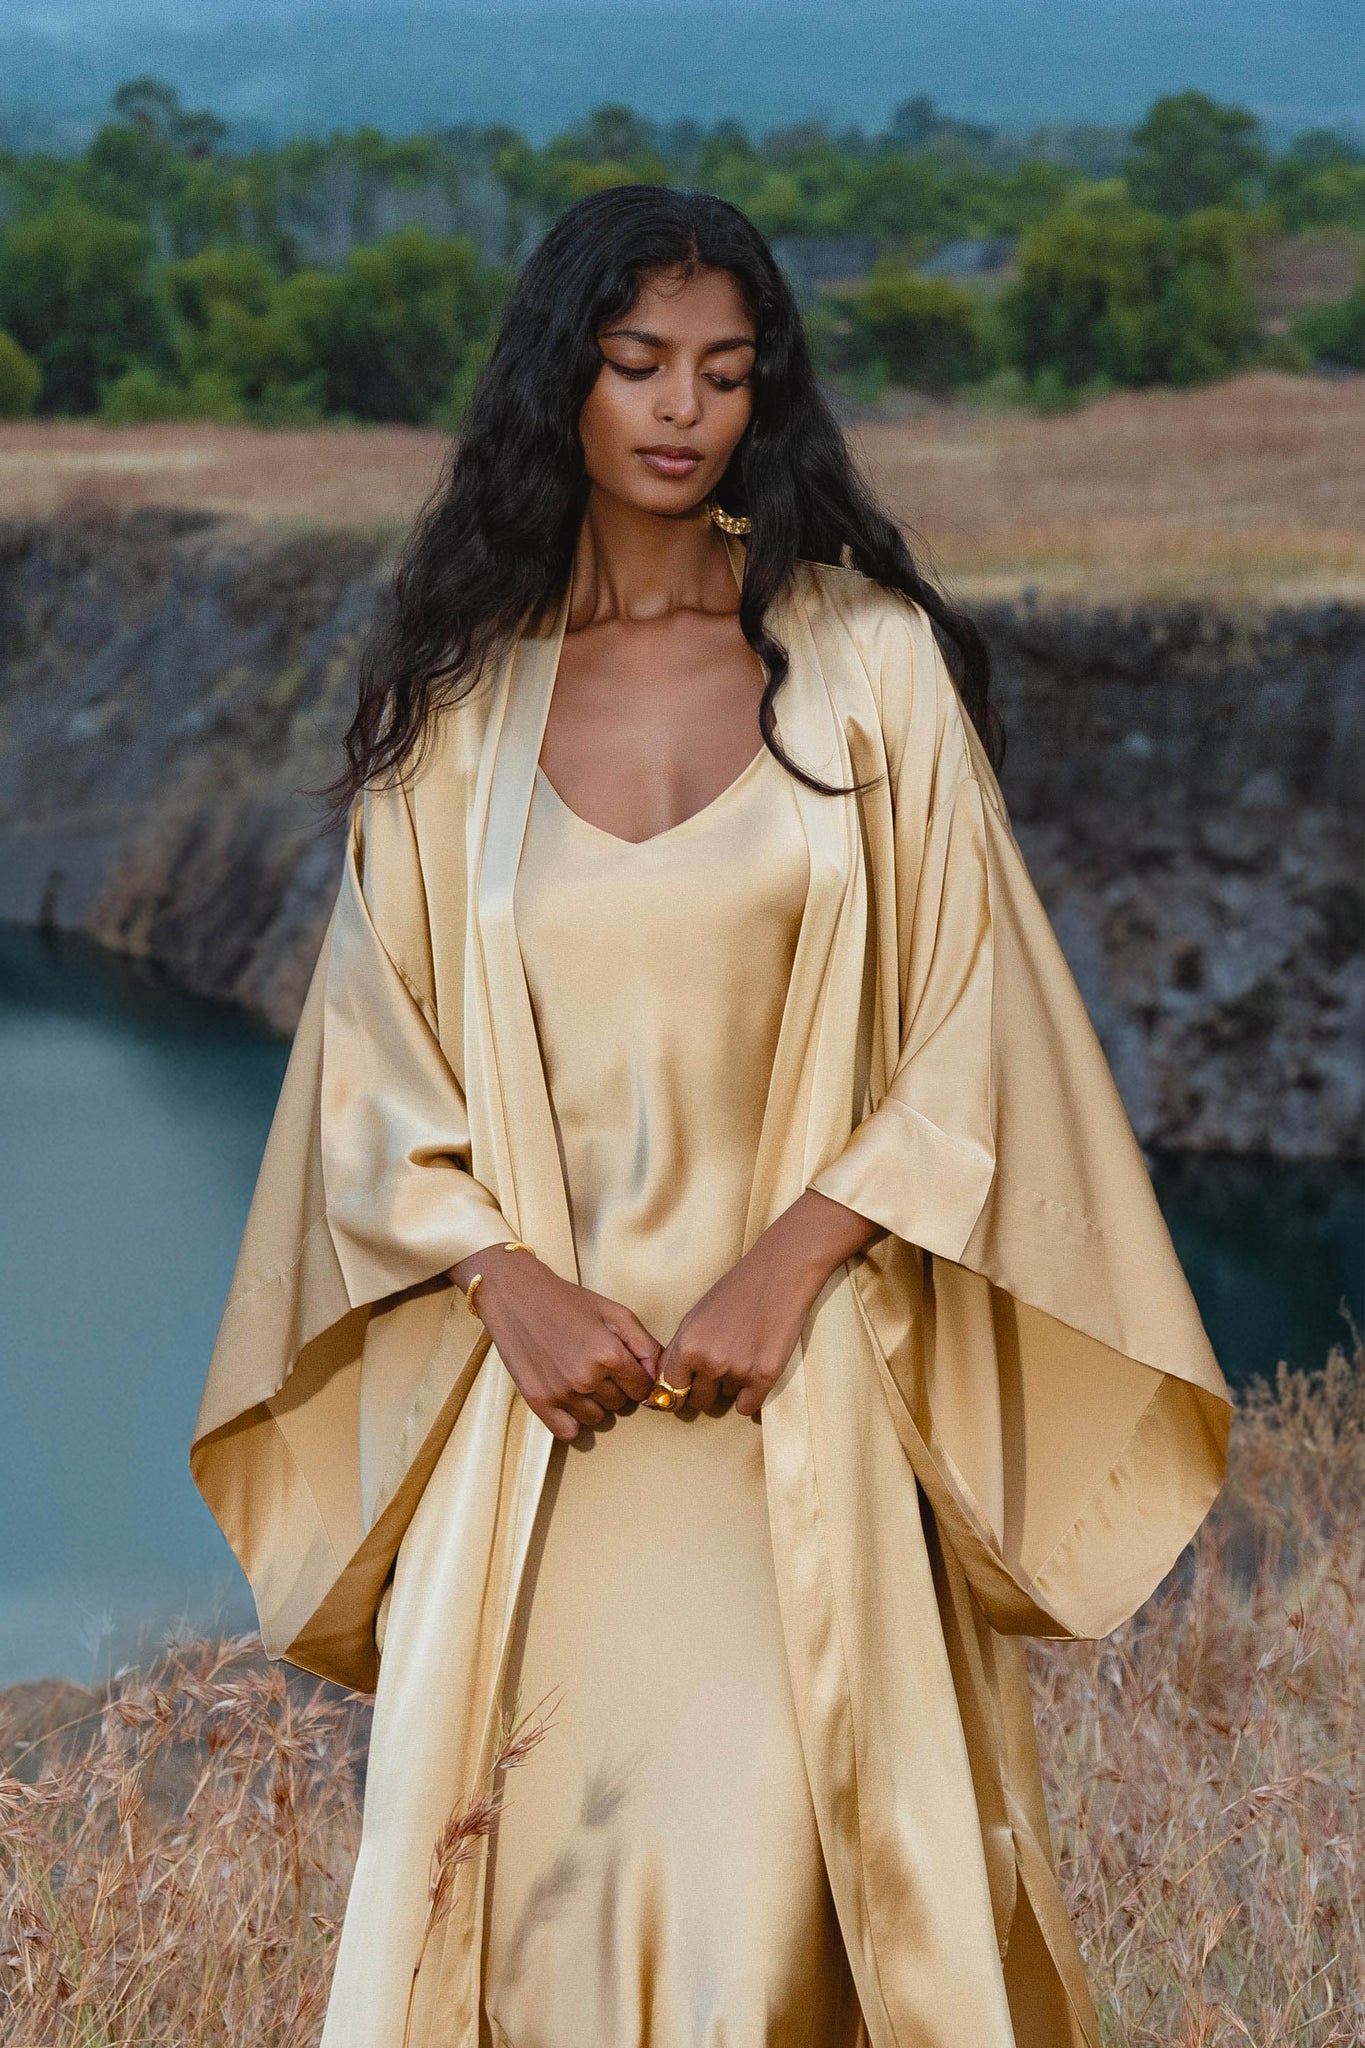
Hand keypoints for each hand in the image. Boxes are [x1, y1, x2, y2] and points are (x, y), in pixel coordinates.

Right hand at [449, 1244, 661, 1441]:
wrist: (515, 1295)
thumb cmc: (567, 1301)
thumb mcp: (614, 1313)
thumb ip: (644, 1345)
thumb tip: (659, 1376)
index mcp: (609, 1354)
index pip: (642, 1388)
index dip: (636, 1377)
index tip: (623, 1366)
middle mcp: (586, 1378)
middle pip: (620, 1404)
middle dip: (614, 1387)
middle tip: (595, 1363)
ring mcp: (561, 1393)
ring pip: (597, 1418)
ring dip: (593, 1402)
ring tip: (578, 1374)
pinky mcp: (538, 1402)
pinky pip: (569, 1432)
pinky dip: (572, 1419)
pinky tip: (567, 1398)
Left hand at [655, 1191, 880, 1418]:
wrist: (778, 1275)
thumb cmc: (735, 1292)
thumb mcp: (694, 1318)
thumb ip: (680, 1352)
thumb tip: (665, 1386)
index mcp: (686, 1346)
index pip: (671, 1390)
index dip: (679, 1392)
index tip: (688, 1391)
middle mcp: (708, 1361)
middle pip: (699, 1401)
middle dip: (709, 1389)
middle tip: (724, 1364)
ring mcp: (737, 1370)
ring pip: (727, 1400)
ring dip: (735, 1385)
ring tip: (746, 1352)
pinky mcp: (764, 1377)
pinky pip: (749, 1408)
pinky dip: (752, 1397)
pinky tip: (758, 1370)